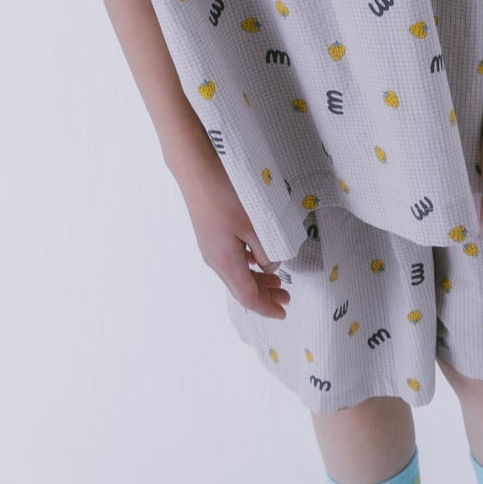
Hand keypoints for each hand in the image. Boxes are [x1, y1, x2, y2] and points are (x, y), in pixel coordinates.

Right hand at [166, 137, 291, 318]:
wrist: (196, 170)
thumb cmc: (226, 195)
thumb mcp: (255, 225)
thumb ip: (266, 251)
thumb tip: (271, 267)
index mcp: (225, 261)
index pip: (248, 296)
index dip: (266, 308)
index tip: (283, 313)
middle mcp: (215, 260)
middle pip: (241, 288)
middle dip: (264, 296)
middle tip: (286, 298)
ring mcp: (210, 248)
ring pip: (236, 275)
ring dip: (257, 281)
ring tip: (278, 282)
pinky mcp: (210, 237)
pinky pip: (231, 262)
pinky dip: (248, 267)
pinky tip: (260, 260)